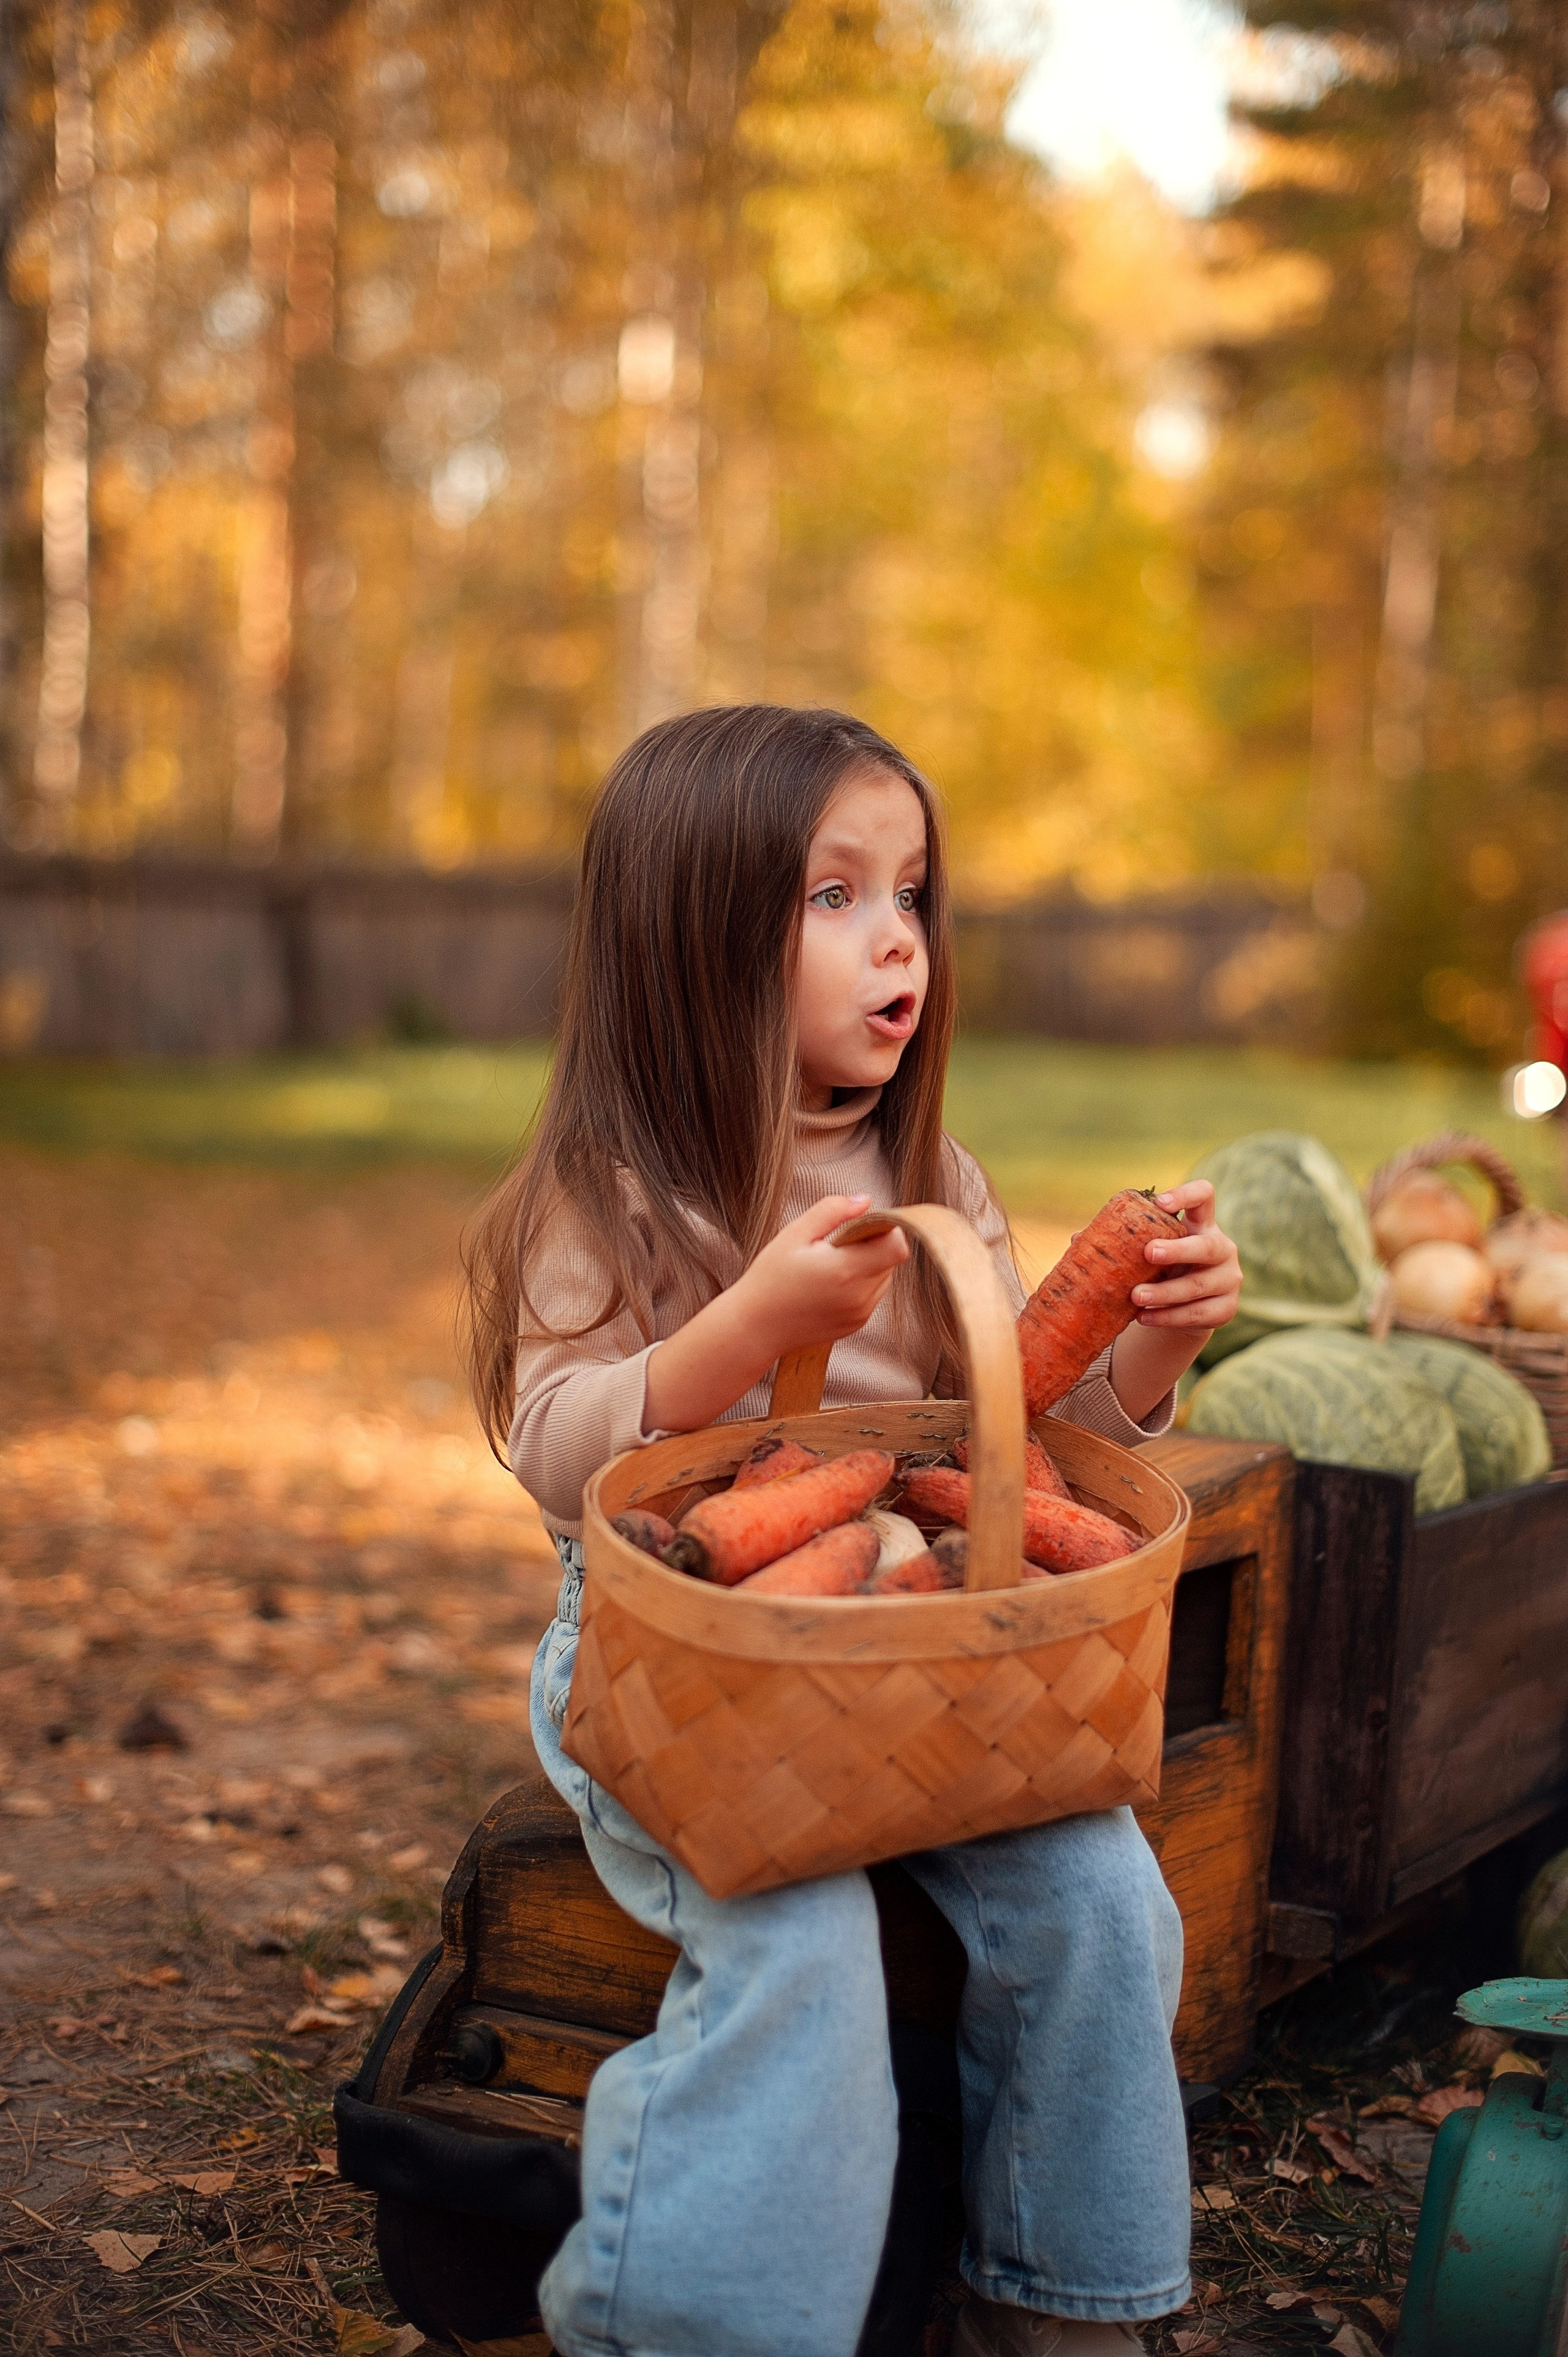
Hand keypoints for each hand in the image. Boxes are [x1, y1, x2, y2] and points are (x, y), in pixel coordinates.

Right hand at [731, 1194, 909, 1358]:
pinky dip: (860, 1283)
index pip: (896, 1246)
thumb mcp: (794, 1235)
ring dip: (868, 1264)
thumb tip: (865, 1200)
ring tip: (830, 1265)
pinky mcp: (857, 1324)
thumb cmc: (770, 1278)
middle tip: (835, 1245)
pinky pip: (873, 1294)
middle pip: (891, 1259)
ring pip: (884, 1276)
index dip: (886, 1229)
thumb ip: (831, 1211)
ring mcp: (860, 1313)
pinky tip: (830, 1284)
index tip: (861, 1224)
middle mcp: (859, 1296)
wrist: (756, 1327)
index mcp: (845, 1270)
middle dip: (871, 1245)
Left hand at [1130, 1181, 1241, 1332]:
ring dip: (1164, 1292)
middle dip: (1178, 1250)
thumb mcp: (1148, 1251)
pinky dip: (1168, 1317)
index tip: (1160, 1204)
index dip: (1186, 1195)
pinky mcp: (1226, 1309)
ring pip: (1197, 1286)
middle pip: (1207, 1246)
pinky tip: (1144, 1318)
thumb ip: (1123, 1242)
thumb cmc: (1162, 1268)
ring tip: (1135, 1296)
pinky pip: (1197, 1314)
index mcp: (1201, 1224)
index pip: (1204, 1195)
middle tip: (1148, 1253)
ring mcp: (1228, 1279)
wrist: (1187, 1308)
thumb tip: (1078, 1239)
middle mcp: (1221, 1248)